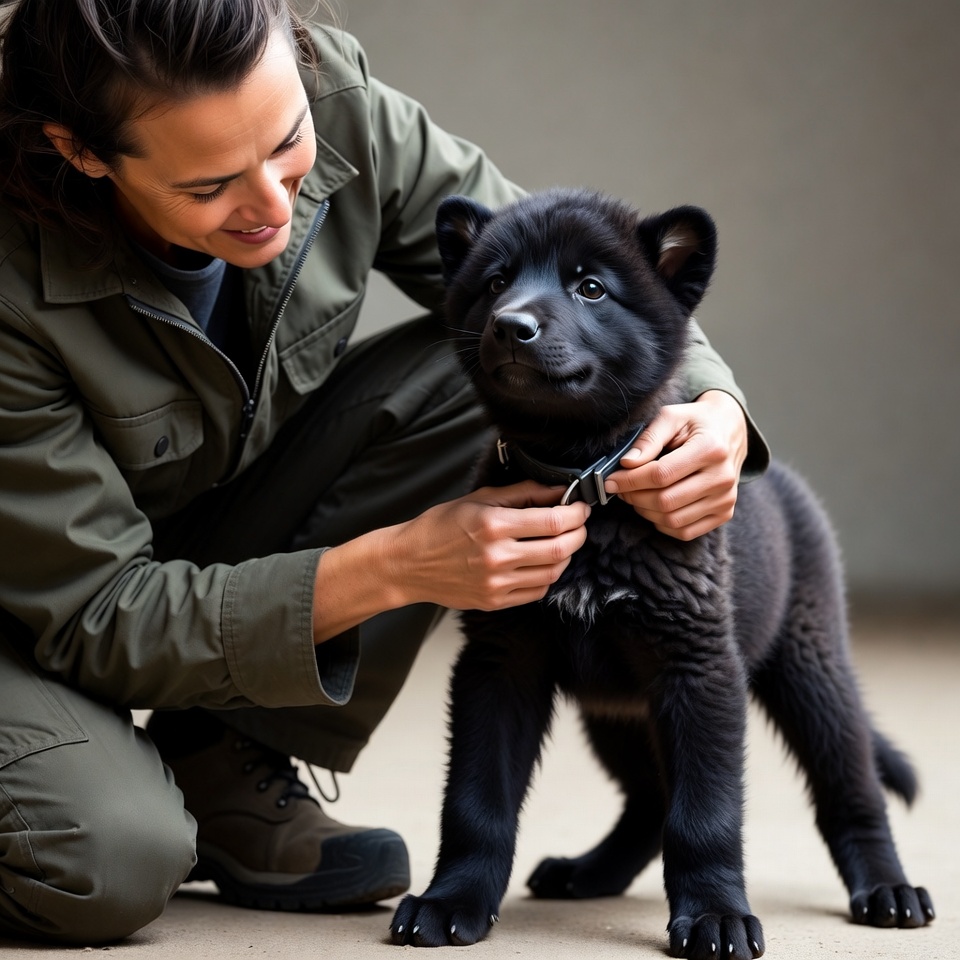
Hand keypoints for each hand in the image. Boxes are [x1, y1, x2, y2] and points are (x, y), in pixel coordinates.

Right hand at [313, 481, 589, 641]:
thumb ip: (521, 493)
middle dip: (578, 534)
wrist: (407, 563)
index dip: (576, 513)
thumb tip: (557, 489)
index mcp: (493, 525)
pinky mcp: (494, 601)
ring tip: (561, 542)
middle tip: (578, 524)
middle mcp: (498, 556)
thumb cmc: (439, 526)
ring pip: (552, 572)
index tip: (581, 506)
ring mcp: (497, 583)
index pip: (553, 521)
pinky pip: (536, 591)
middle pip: (559, 549)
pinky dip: (548, 576)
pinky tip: (542, 562)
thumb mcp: (478, 499)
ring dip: (566, 556)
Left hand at [604, 390, 747, 540]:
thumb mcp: (671, 417)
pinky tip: (653, 507)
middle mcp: (722, 477)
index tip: (610, 480)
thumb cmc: (696, 422)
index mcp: (711, 449)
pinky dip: (662, 523)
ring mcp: (725, 499)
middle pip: (666, 501)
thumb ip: (648, 439)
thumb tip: (626, 463)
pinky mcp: (724, 513)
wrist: (729, 430)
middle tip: (620, 488)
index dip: (630, 480)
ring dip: (645, 511)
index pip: (661, 475)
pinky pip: (685, 532)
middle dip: (634, 497)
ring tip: (635, 495)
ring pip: (673, 520)